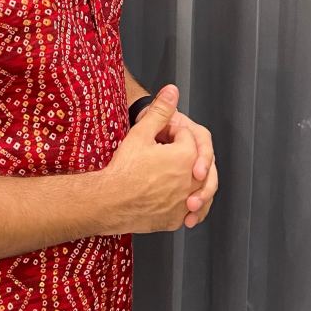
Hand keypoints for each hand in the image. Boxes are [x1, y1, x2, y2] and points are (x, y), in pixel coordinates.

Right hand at [101, 85, 203, 234]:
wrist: (110, 201)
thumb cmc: (124, 169)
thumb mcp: (141, 133)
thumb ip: (161, 110)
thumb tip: (172, 91)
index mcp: (186, 156)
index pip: (187, 137)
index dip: (171, 133)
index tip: (156, 137)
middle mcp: (191, 180)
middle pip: (197, 160)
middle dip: (183, 154)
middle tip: (163, 153)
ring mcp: (185, 202)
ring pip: (200, 188)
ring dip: (192, 180)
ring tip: (176, 175)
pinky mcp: (177, 219)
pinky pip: (191, 211)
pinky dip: (188, 205)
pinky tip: (177, 199)